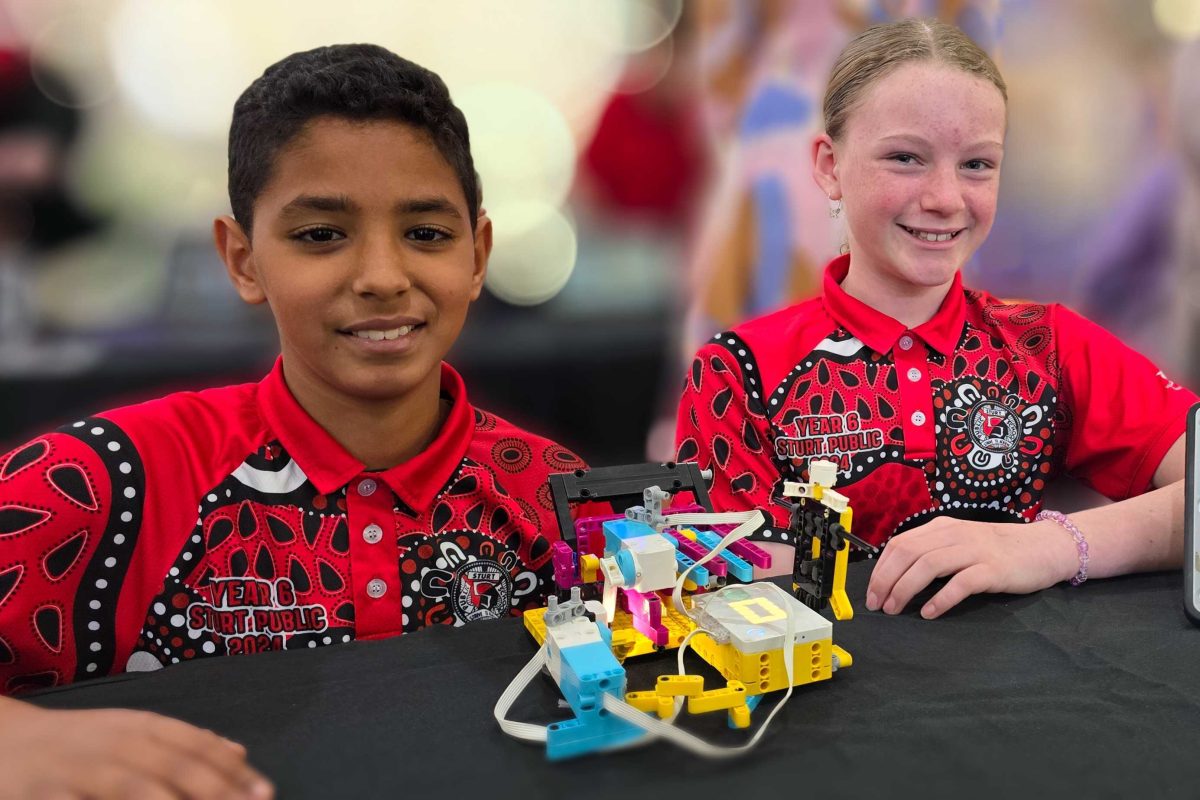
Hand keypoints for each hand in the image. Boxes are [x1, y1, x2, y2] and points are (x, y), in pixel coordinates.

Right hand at [0, 696, 272, 798]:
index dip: (232, 771)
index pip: (197, 746)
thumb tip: (239, 753)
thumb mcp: (132, 732)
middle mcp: (118, 743)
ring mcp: (83, 769)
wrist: (4, 741)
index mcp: (142, 727)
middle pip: (176, 768)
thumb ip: (183, 741)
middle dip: (216, 790)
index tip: (265, 793)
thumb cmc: (78, 742)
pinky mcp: (49, 794)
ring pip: (137, 787)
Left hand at [865, 517, 1077, 618]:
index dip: (880, 568)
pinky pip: (961, 583)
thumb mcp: (959, 543)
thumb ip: (932, 551)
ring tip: (895, 609)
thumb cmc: (997, 550)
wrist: (1043, 547)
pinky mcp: (993, 569)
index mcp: (941, 527)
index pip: (899, 544)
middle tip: (877, 604)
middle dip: (886, 580)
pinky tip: (929, 613)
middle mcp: (954, 534)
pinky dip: (941, 599)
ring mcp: (974, 550)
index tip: (871, 591)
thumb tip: (895, 574)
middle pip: (908, 553)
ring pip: (928, 565)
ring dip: (905, 589)